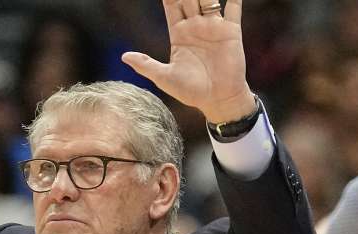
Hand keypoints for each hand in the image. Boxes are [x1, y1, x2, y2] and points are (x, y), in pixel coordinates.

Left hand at [121, 0, 255, 123]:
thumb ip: (146, 64)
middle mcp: (196, 26)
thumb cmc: (191, 91)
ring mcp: (214, 27)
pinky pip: (233, 8)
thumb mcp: (164, 77)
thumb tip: (123, 56)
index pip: (172, 5)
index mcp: (179, 33)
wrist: (218, 100)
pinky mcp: (231, 31)